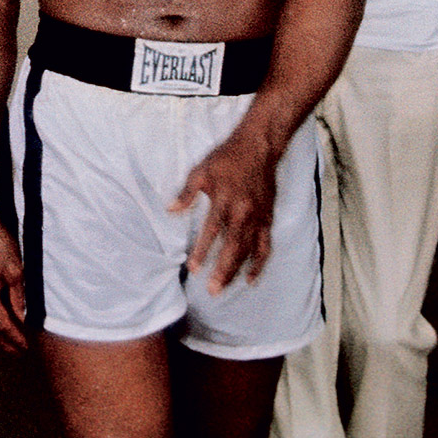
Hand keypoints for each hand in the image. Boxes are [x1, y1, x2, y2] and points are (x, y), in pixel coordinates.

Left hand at [170, 130, 281, 295]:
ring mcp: (258, 217)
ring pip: (248, 250)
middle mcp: (243, 212)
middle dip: (222, 270)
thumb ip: (186, 193)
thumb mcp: (201, 171)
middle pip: (233, 247)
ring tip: (224, 288)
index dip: (203, 251)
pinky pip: (265, 246)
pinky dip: (259, 263)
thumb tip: (170, 210)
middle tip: (212, 290)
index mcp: (225, 200)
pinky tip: (251, 279)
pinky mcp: (268, 219)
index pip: (212, 231)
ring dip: (236, 271)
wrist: (259, 147)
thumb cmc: (227, 158)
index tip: (193, 269)